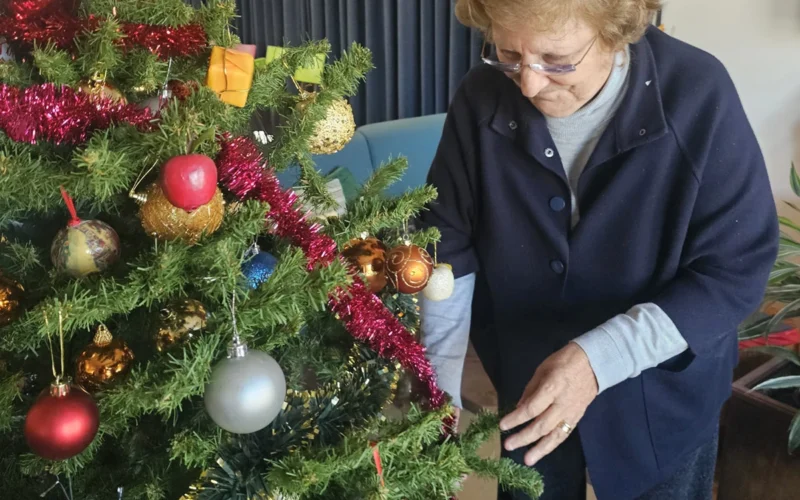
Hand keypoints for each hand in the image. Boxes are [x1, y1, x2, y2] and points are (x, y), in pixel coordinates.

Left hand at [499, 342, 597, 465]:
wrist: (593, 363)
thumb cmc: (563, 362)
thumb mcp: (542, 370)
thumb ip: (530, 391)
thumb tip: (518, 409)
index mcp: (552, 388)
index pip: (531, 409)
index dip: (516, 418)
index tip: (502, 425)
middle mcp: (562, 404)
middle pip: (541, 425)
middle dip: (524, 437)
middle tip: (508, 445)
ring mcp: (571, 412)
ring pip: (555, 435)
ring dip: (540, 449)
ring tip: (527, 460)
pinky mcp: (578, 417)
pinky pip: (564, 434)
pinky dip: (552, 444)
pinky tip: (542, 451)